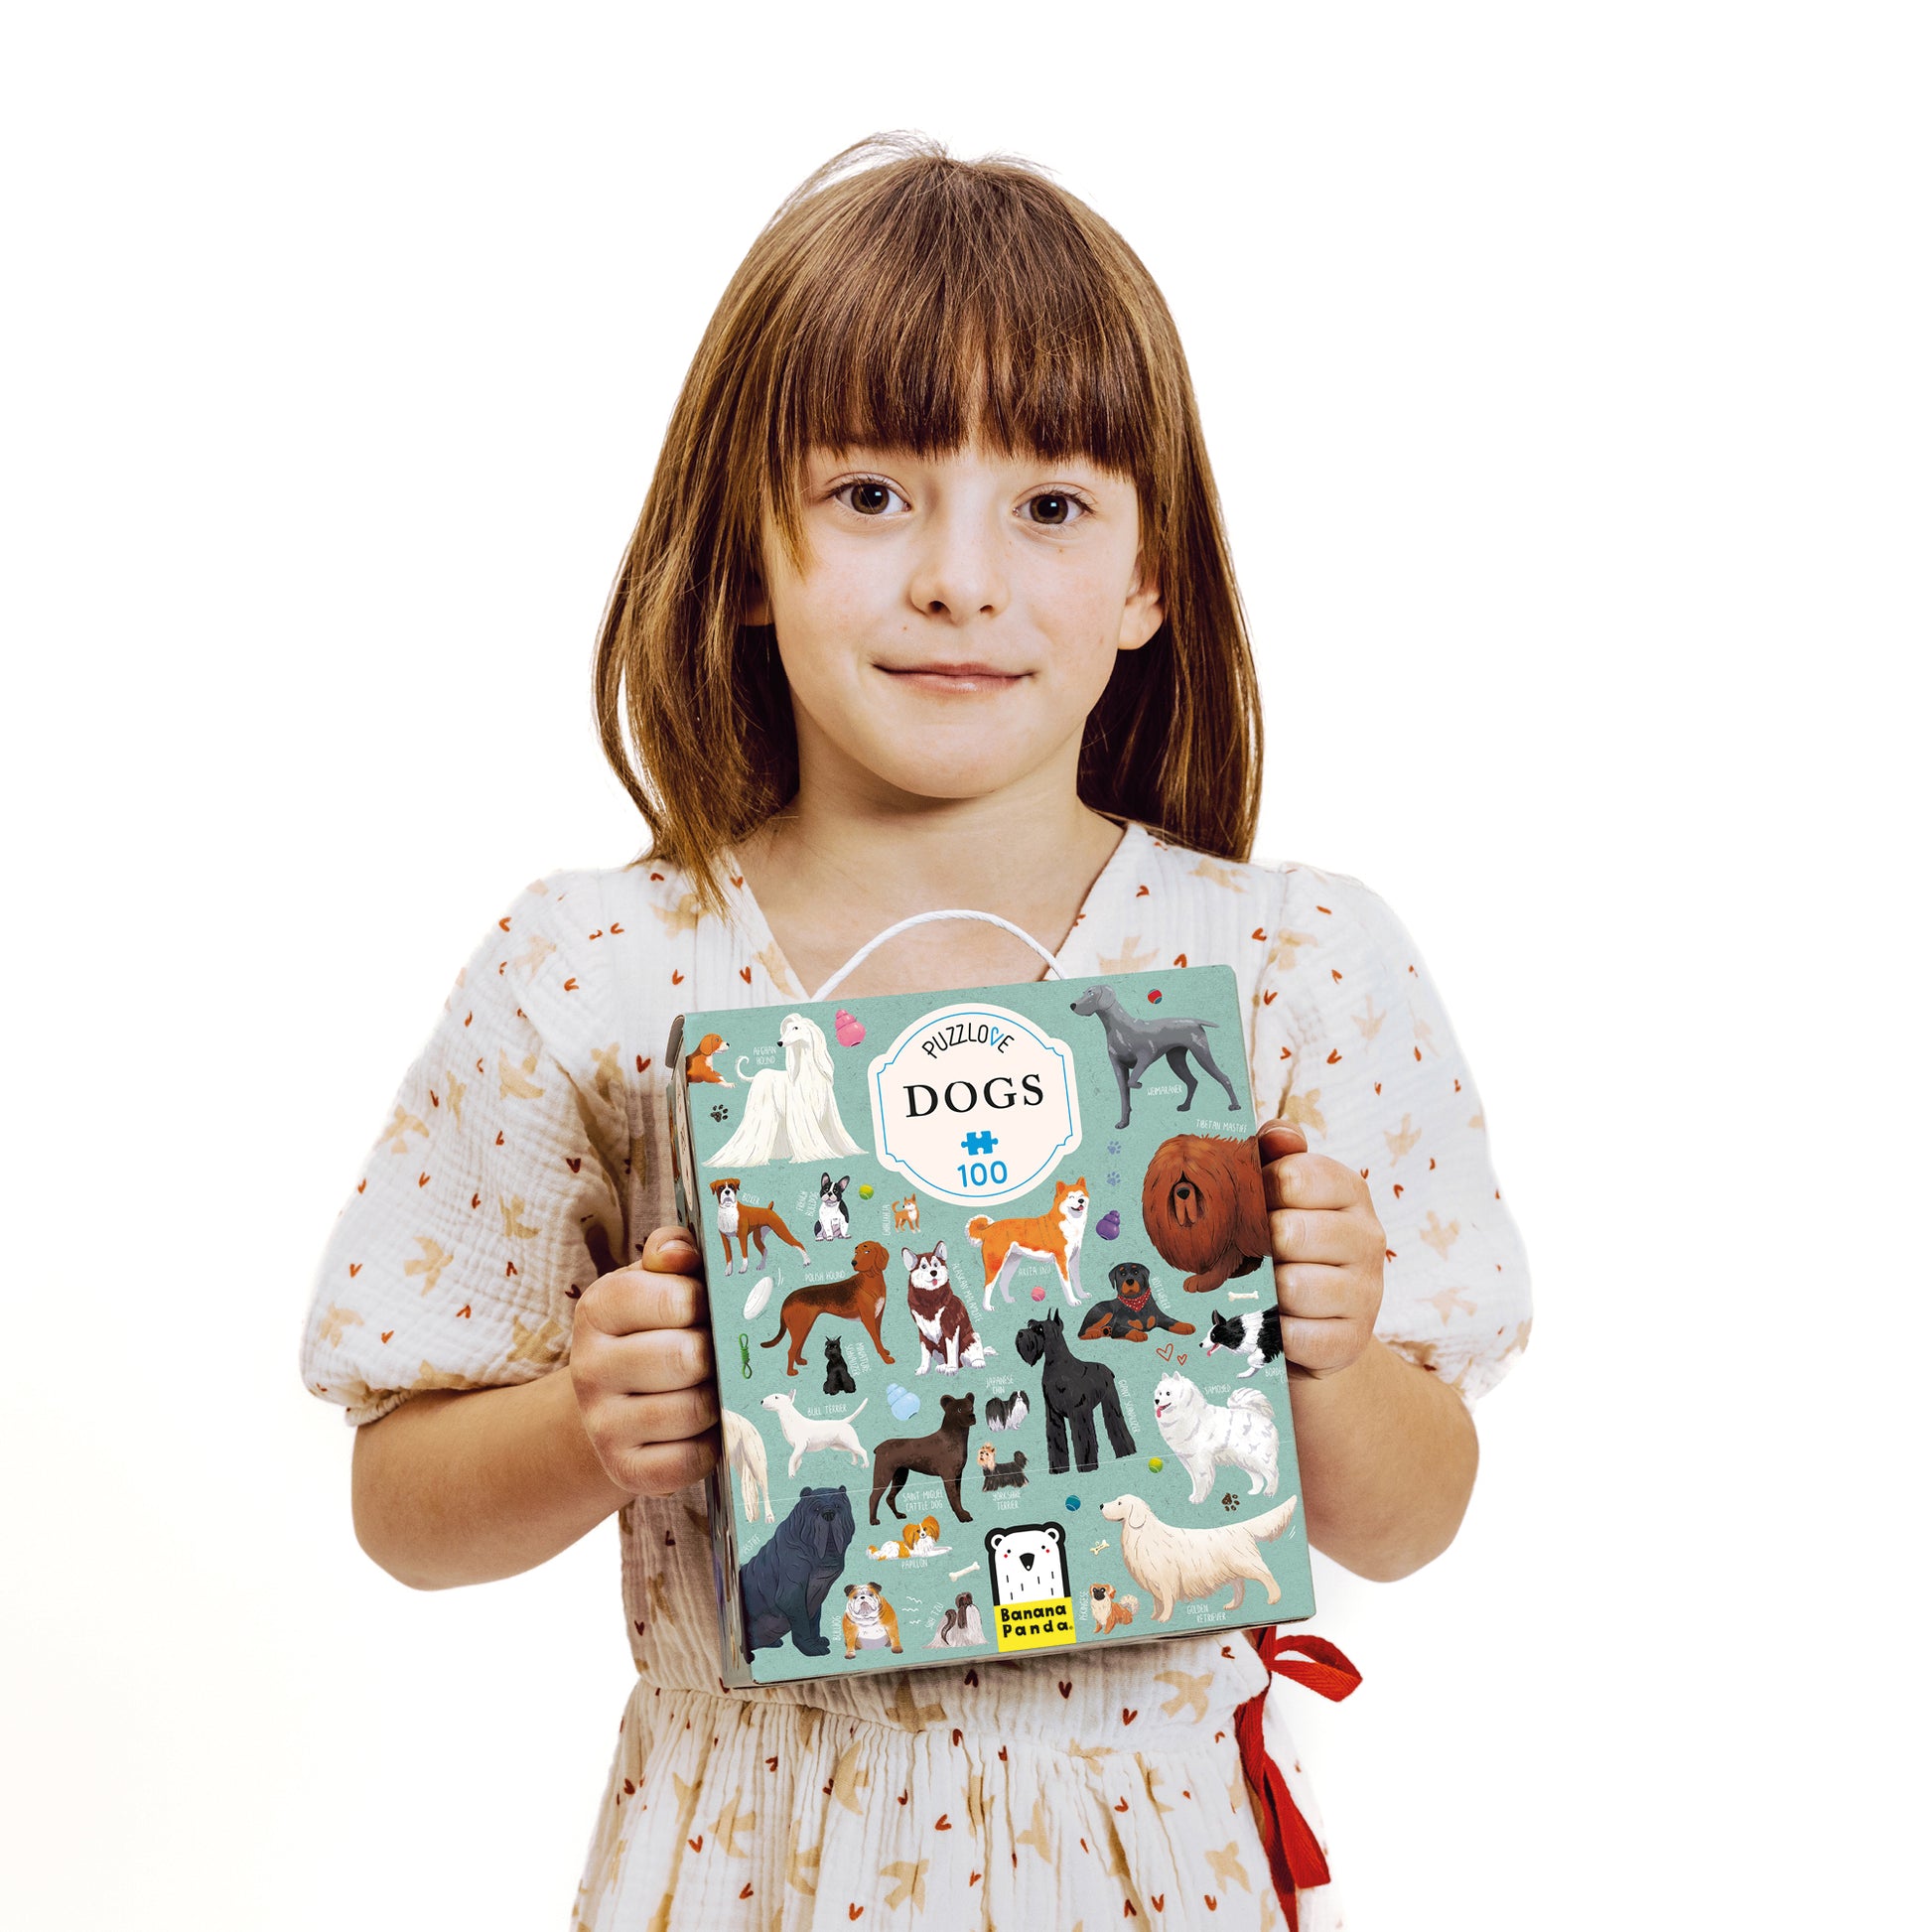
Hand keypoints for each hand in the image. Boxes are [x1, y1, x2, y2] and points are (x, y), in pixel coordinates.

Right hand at [569, 1224, 720, 1494]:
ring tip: (709, 1388)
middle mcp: (588, 1368)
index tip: (704, 1308)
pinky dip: (710, 1444)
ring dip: (716, 1399)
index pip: (673, 1299)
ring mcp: (602, 1425)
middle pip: (686, 1358)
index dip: (705, 1303)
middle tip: (714, 1354)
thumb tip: (683, 1252)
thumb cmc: (651, 1329)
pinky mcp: (625, 1469)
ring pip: (693, 1410)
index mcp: (597, 1309)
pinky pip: (690, 1460)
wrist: (614, 1403)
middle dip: (714, 1355)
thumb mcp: (655, 1280)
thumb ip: (672, 1251)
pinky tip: (703, 1428)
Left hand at [1258, 1119, 1384, 1378]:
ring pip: (1294, 1286)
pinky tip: (1273, 1325)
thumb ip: (1276, 1155)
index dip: (1261, 1190)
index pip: (1298, 1176)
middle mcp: (1367, 1239)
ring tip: (1265, 1290)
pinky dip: (1275, 1333)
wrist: (1314, 1326)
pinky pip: (1298, 1336)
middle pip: (1291, 1232)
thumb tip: (1276, 1133)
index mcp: (1349, 1191)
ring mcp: (1366, 1293)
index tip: (1252, 1201)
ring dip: (1267, 1292)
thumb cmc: (1288, 1246)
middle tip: (1252, 1253)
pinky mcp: (1351, 1342)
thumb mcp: (1282, 1195)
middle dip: (1260, 1246)